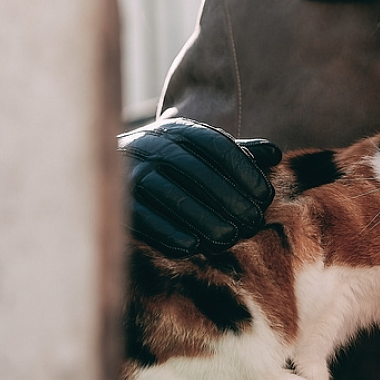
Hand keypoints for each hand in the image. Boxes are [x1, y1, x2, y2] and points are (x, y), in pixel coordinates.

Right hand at [119, 117, 279, 257]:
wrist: (105, 176)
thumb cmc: (171, 169)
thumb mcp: (202, 155)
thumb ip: (237, 154)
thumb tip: (274, 154)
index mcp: (179, 131)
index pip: (216, 145)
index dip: (244, 171)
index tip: (265, 196)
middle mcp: (153, 145)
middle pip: (196, 171)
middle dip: (228, 198)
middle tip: (253, 223)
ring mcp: (131, 170)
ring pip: (170, 194)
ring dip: (202, 218)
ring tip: (229, 238)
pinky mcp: (115, 199)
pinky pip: (142, 216)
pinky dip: (167, 232)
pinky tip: (192, 248)